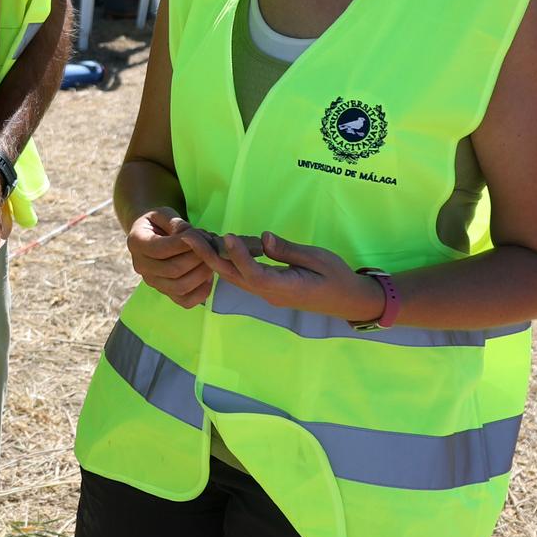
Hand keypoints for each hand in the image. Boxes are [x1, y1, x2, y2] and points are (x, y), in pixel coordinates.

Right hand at [125, 208, 222, 308]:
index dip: (186, 244)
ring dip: (202, 273)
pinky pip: (185, 301)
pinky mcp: (165, 293)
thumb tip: (191, 236)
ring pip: (180, 287)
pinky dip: (202, 291)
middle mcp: (140, 266)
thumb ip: (177, 223)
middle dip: (198, 258)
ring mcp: (152, 282)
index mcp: (136, 242)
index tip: (203, 235)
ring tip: (211, 259)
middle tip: (212, 247)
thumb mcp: (164, 214)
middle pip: (173, 270)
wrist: (151, 234)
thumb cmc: (160, 222)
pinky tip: (208, 276)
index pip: (161, 249)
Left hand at [210, 231, 384, 323]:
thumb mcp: (318, 259)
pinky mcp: (267, 289)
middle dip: (209, 257)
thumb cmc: (337, 277)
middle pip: (233, 277)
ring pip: (234, 277)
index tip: (227, 236)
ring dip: (214, 258)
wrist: (348, 300)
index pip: (255, 274)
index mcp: (285, 288)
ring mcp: (267, 294)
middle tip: (188, 236)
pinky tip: (218, 245)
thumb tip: (263, 239)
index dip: (239, 256)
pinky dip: (227, 261)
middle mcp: (270, 294)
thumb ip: (289, 250)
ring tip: (196, 237)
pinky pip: (242, 276)